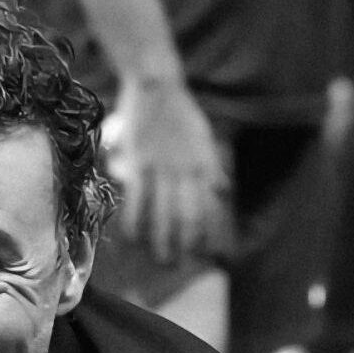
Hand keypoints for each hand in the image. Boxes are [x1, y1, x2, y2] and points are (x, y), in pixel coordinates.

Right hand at [103, 79, 235, 262]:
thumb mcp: (205, 137)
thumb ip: (211, 165)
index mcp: (206, 164)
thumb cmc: (179, 112)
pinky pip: (137, 199)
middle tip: (178, 266)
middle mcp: (188, 170)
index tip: (206, 253)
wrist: (158, 86)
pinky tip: (131, 238)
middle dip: (184, 244)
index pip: (211, 206)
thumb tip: (222, 188)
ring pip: (164, 212)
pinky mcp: (140, 163)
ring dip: (162, 240)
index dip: (209, 232)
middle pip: (188, 215)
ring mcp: (163, 168)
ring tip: (160, 260)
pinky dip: (134, 221)